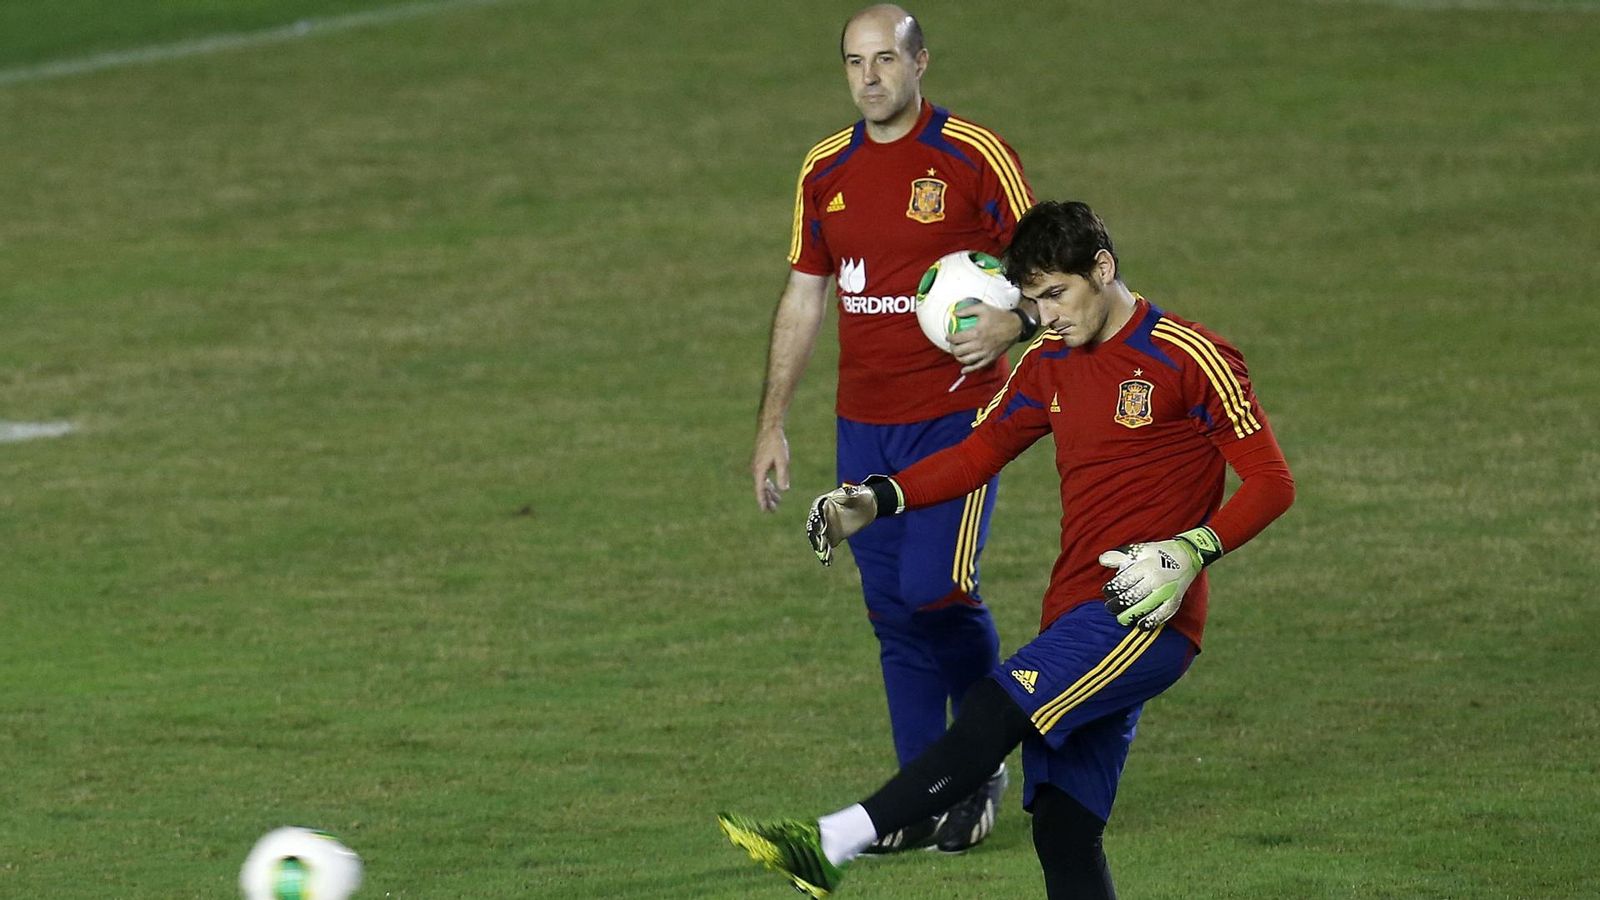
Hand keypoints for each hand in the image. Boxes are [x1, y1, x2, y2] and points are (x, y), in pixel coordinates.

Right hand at [751, 427, 789, 510]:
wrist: (769, 428)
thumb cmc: (776, 443)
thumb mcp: (782, 460)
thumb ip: (783, 475)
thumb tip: (784, 490)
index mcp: (759, 471)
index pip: (760, 491)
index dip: (763, 502)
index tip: (766, 511)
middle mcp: (755, 470)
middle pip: (761, 489)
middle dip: (767, 500)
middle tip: (773, 511)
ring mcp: (757, 466)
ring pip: (762, 483)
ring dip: (769, 493)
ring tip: (777, 501)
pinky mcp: (759, 461)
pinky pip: (763, 477)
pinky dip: (768, 484)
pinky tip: (774, 487)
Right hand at [805, 482, 880, 565]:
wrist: (866, 507)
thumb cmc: (861, 496)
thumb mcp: (857, 493)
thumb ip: (851, 493)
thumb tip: (849, 491)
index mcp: (823, 502)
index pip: (817, 511)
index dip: (818, 520)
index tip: (821, 528)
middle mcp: (821, 515)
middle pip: (815, 526)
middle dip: (817, 536)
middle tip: (820, 545)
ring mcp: (825, 526)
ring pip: (819, 537)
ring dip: (820, 546)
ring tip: (824, 556)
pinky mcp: (831, 536)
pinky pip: (827, 545)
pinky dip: (826, 553)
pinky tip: (828, 561)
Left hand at [946, 303, 1022, 373]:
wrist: (1016, 326)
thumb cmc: (1000, 316)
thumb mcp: (983, 308)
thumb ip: (967, 310)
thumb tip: (954, 313)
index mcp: (977, 333)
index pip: (957, 339)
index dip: (949, 338)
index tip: (948, 336)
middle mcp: (980, 345)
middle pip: (959, 351)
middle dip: (952, 348)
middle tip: (952, 345)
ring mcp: (985, 353)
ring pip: (966, 360)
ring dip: (958, 358)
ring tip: (957, 353)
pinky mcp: (991, 358)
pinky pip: (977, 366)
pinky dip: (969, 369)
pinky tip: (964, 370)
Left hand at [1099, 527, 1222, 629]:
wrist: (1186, 556)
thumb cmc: (1157, 554)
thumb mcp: (1139, 550)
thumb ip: (1119, 556)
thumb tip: (1103, 561)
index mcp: (1145, 566)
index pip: (1124, 581)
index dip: (1112, 589)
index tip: (1107, 592)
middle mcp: (1155, 579)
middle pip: (1132, 596)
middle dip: (1117, 605)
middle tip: (1110, 607)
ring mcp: (1166, 591)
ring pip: (1145, 607)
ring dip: (1130, 615)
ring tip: (1121, 618)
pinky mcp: (1174, 600)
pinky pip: (1162, 614)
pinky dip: (1151, 622)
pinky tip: (1141, 626)